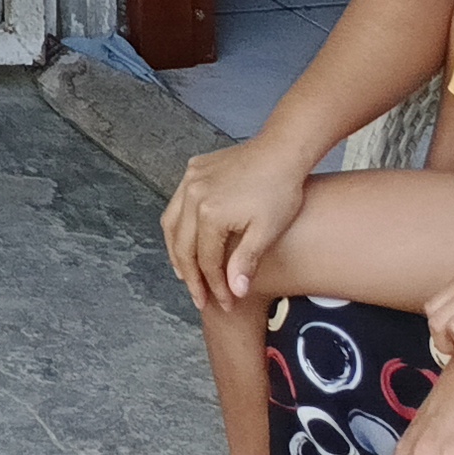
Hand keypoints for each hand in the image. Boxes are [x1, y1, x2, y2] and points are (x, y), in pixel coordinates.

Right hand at [161, 137, 311, 309]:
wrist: (281, 151)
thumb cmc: (279, 190)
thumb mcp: (267, 231)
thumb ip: (246, 262)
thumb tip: (234, 291)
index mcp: (209, 213)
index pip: (206, 260)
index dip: (215, 286)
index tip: (225, 303)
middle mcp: (192, 195)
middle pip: (182, 246)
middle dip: (190, 276)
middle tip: (200, 298)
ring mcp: (189, 180)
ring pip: (171, 223)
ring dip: (176, 251)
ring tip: (185, 274)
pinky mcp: (193, 170)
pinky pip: (177, 203)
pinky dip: (178, 225)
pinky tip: (187, 237)